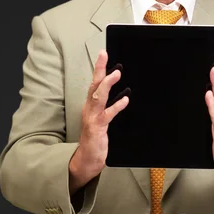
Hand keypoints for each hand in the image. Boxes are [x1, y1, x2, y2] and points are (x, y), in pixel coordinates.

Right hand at [69, 50, 128, 192]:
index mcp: (91, 105)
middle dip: (99, 69)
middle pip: (94, 85)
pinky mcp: (97, 129)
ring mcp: (92, 118)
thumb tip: (124, 93)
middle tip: (104, 54)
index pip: (94, 83)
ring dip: (107, 84)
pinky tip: (125, 100)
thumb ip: (109, 106)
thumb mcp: (102, 119)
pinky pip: (107, 115)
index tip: (104, 53)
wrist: (87, 159)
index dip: (99, 68)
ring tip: (117, 74)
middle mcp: (89, 109)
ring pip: (98, 97)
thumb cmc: (96, 139)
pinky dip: (116, 106)